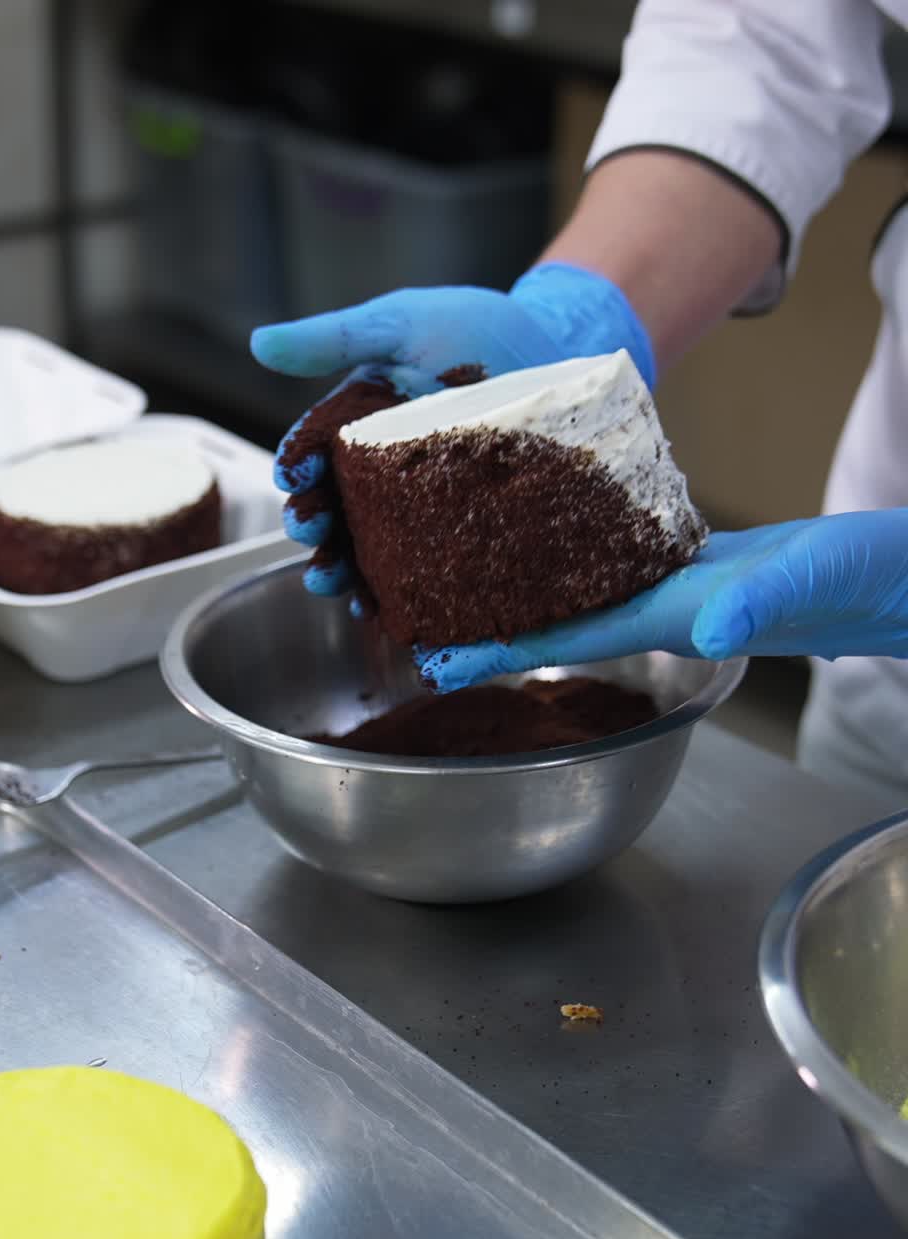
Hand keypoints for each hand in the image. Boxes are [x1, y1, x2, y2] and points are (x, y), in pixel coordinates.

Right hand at [249, 262, 655, 597]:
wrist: (568, 351)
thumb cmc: (482, 329)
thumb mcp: (403, 324)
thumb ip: (334, 339)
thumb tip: (257, 344)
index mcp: (357, 428)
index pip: (313, 458)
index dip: (298, 471)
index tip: (293, 478)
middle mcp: (382, 477)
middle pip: (332, 513)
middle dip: (313, 529)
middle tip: (309, 533)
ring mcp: (422, 511)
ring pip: (367, 552)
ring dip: (342, 572)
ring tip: (332, 585)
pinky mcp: (463, 538)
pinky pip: (424, 575)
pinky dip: (397, 597)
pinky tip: (381, 612)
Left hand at [416, 511, 907, 690]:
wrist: (907, 581)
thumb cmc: (874, 582)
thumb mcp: (815, 583)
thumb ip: (759, 605)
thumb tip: (706, 630)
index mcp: (673, 618)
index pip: (564, 639)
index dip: (499, 650)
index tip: (434, 656)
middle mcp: (664, 611)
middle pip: (556, 622)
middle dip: (491, 626)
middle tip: (423, 617)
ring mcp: (680, 590)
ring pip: (584, 593)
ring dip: (527, 591)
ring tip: (469, 577)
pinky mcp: (702, 564)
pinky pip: (622, 561)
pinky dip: (581, 553)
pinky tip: (558, 538)